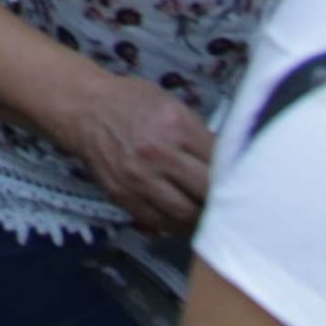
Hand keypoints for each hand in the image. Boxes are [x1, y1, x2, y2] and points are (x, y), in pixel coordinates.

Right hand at [40, 68, 217, 237]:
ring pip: (184, 213)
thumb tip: (226, 162)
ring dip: (199, 218)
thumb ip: (198, 134)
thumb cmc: (132, 102)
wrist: (85, 109)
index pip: (218, 162)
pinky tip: (182, 217)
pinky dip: (174, 223)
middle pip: (205, 192)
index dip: (233, 174)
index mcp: (176, 126)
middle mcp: (158, 154)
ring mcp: (139, 178)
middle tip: (228, 202)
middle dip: (219, 199)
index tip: (239, 179)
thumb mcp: (172, 105)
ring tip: (206, 213)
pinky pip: (157, 220)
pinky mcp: (123, 195)